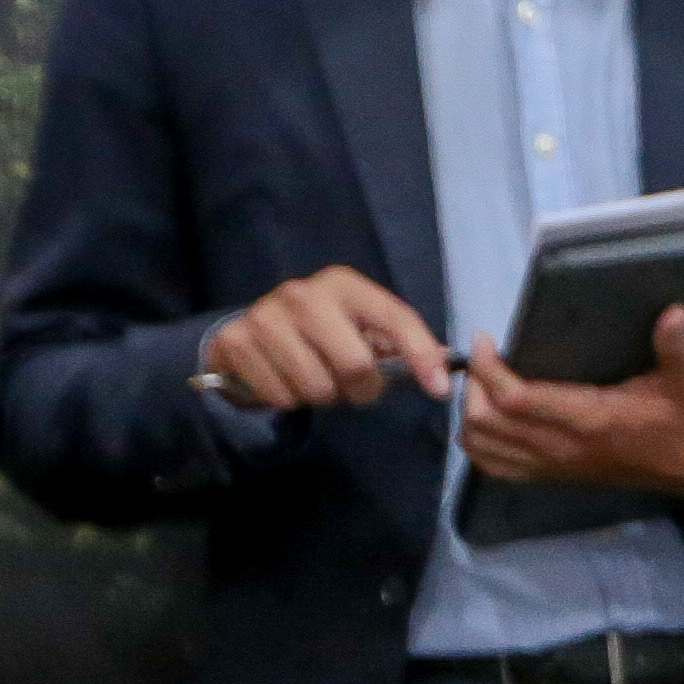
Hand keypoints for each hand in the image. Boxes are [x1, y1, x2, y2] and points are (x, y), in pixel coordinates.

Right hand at [205, 264, 450, 412]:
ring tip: (314, 378)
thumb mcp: (359, 327)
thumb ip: (398, 342)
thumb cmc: (320, 333)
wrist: (248, 335)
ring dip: (322, 396)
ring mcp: (265, 315)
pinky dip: (289, 399)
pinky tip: (284, 379)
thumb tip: (446, 359)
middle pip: (356, 365)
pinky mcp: (236, 341)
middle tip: (352, 387)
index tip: (439, 390)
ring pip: (317, 387)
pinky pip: (282, 396)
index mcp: (343, 284)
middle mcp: (303, 293)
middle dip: (362, 390)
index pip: (395, 318)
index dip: (421, 355)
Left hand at [455, 306, 683, 499]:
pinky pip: (496, 467)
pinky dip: (480, 443)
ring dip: (472, 413)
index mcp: (592, 420)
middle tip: (486, 358)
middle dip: (474, 386)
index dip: (489, 367)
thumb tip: (675, 313)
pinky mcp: (554, 475)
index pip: (516, 398)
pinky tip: (490, 418)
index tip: (486, 339)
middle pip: (487, 422)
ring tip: (485, 385)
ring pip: (483, 446)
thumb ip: (677, 348)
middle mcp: (565, 447)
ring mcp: (556, 465)